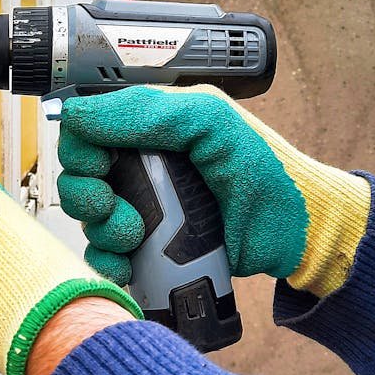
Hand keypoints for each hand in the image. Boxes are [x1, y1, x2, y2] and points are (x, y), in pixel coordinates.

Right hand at [57, 85, 370, 298]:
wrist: (297, 233)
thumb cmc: (267, 169)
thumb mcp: (209, 121)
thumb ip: (144, 111)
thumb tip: (78, 114)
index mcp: (149, 126)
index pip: (83, 129)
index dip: (79, 149)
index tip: (98, 166)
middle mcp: (141, 164)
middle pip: (77, 177)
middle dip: (87, 195)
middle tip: (112, 205)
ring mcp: (145, 207)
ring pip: (88, 220)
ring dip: (102, 230)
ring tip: (137, 235)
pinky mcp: (151, 248)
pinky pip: (106, 257)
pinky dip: (107, 262)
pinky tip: (127, 264)